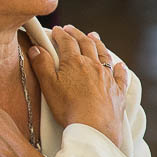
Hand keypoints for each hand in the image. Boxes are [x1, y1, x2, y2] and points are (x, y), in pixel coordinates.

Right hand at [28, 25, 127, 145]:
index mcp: (74, 63)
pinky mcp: (117, 91)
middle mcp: (93, 65)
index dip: (60, 34)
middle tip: (71, 29)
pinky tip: (119, 65)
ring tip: (93, 36)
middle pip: (86, 44)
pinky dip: (119, 68)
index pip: (66, 42)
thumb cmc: (68, 108)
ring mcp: (107, 77)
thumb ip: (42, 65)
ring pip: (103, 55)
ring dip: (98, 43)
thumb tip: (36, 48)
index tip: (56, 29)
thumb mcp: (49, 86)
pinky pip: (120, 75)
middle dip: (77, 34)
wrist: (94, 128)